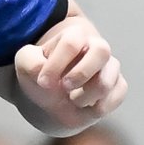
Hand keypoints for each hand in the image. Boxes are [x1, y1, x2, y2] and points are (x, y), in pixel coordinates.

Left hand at [15, 15, 125, 130]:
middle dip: (81, 73)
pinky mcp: (118, 86)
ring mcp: (109, 67)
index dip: (56, 64)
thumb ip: (30, 61)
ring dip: (87, 95)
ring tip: (73, 100)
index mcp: (73, 37)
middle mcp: (96, 47)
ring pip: (108, 78)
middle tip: (65, 87)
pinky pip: (118, 94)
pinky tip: (87, 108)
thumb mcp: (25, 63)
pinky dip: (101, 106)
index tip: (43, 82)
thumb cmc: (39, 75)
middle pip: (102, 50)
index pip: (72, 42)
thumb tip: (46, 70)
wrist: (48, 100)